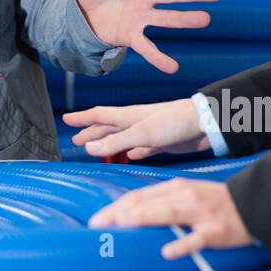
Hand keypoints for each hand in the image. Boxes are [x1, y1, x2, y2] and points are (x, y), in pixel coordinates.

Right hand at [62, 99, 209, 158]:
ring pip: (122, 137)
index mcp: (128, 116)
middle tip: (76, 138)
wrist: (205, 124)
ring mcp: (149, 132)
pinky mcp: (162, 142)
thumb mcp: (142, 133)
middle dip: (91, 132)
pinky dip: (132, 151)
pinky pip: (141, 147)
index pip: (99, 115)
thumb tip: (89, 147)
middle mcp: (136, 122)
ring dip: (107, 142)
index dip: (82, 118)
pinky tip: (131, 156)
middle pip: (107, 127)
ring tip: (96, 147)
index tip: (66, 118)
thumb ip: (116, 141)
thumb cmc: (175, 122)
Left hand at [87, 178, 252, 259]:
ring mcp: (200, 213)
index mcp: (176, 188)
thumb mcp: (187, 194)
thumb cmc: (215, 202)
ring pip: (167, 214)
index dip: (117, 206)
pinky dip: (182, 245)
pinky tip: (168, 251)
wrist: (254, 204)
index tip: (99, 217)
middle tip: (99, 223)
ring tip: (122, 225)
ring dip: (143, 218)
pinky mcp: (215, 231)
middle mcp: (185, 196)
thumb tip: (133, 211)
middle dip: (120, 212)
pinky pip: (197, 238)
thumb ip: (162, 201)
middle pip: (147, 202)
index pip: (140, 195)